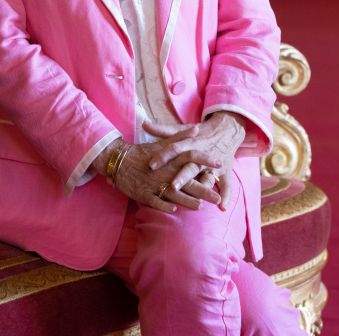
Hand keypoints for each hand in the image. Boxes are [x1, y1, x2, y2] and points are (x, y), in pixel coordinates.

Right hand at [92, 131, 221, 212]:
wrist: (118, 161)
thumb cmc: (142, 153)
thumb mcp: (162, 144)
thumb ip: (181, 137)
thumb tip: (197, 129)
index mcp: (170, 159)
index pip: (191, 156)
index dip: (205, 159)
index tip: (220, 162)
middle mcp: (165, 172)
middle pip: (187, 181)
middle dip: (203, 189)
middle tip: (217, 197)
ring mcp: (154, 184)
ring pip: (173, 193)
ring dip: (187, 200)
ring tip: (200, 206)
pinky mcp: (144, 194)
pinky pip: (155, 201)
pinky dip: (164, 205)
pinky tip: (174, 209)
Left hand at [142, 114, 244, 210]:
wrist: (226, 130)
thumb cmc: (199, 133)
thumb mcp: (181, 129)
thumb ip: (163, 130)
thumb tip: (144, 125)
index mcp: (190, 143)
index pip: (175, 149)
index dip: (163, 156)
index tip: (151, 165)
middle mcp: (202, 154)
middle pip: (191, 166)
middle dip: (183, 177)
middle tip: (172, 186)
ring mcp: (215, 164)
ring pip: (209, 177)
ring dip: (204, 188)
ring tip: (199, 201)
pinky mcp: (226, 171)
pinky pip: (227, 185)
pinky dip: (227, 196)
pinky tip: (223, 208)